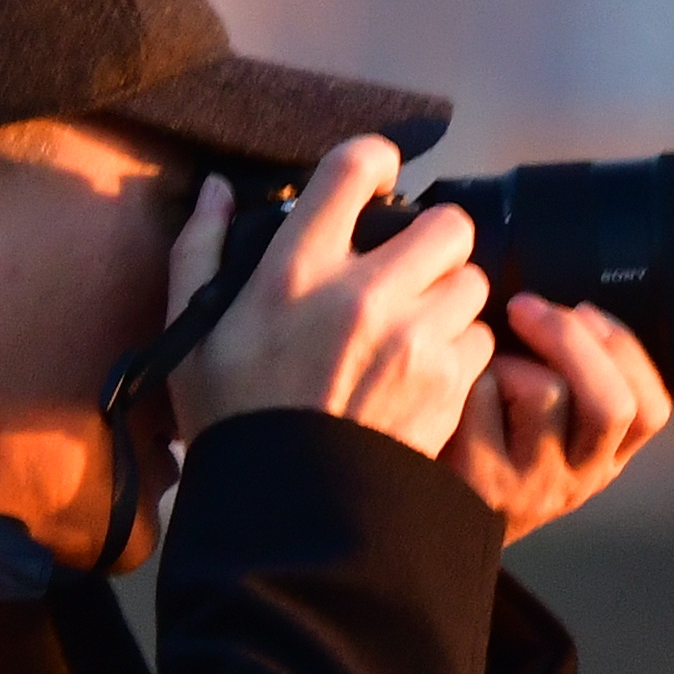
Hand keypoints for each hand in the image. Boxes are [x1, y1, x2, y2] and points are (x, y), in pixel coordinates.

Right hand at [166, 139, 494, 459]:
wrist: (287, 514)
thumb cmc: (235, 419)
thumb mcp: (192, 334)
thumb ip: (201, 250)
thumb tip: (221, 189)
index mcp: (297, 272)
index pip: (353, 169)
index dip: (373, 159)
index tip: (374, 173)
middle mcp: (364, 295)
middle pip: (447, 223)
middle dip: (432, 240)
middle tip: (407, 266)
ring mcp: (414, 341)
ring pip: (471, 281)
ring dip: (449, 296)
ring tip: (415, 323)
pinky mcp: (449, 385)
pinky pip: (481, 338)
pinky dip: (460, 348)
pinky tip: (424, 367)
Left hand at [441, 288, 671, 543]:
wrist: (438, 513)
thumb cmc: (492, 450)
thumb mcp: (554, 435)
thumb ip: (577, 385)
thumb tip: (574, 310)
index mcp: (604, 461)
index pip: (650, 410)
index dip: (624, 350)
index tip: (587, 312)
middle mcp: (578, 479)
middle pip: (611, 402)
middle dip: (572, 337)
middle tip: (527, 307)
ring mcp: (532, 484)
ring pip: (546, 391)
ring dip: (510, 358)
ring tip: (486, 364)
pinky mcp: (482, 478)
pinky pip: (485, 396)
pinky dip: (470, 375)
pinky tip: (457, 389)